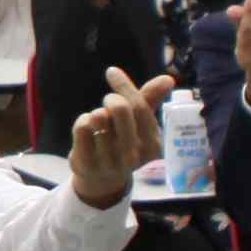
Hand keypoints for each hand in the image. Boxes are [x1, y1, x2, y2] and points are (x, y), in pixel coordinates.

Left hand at [61, 66, 166, 204]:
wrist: (102, 178)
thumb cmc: (125, 142)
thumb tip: (168, 79)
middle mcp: (133, 156)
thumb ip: (151, 100)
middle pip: (120, 110)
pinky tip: (88, 130)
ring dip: (97, 112)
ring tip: (100, 121)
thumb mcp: (142, 125)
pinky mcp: (87, 163)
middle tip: (108, 101)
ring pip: (98, 117)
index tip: (112, 71)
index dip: (124, 86)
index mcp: (153, 146)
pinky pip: (82, 127)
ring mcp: (109, 162)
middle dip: (111, 98)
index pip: (140, 108)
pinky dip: (83, 120)